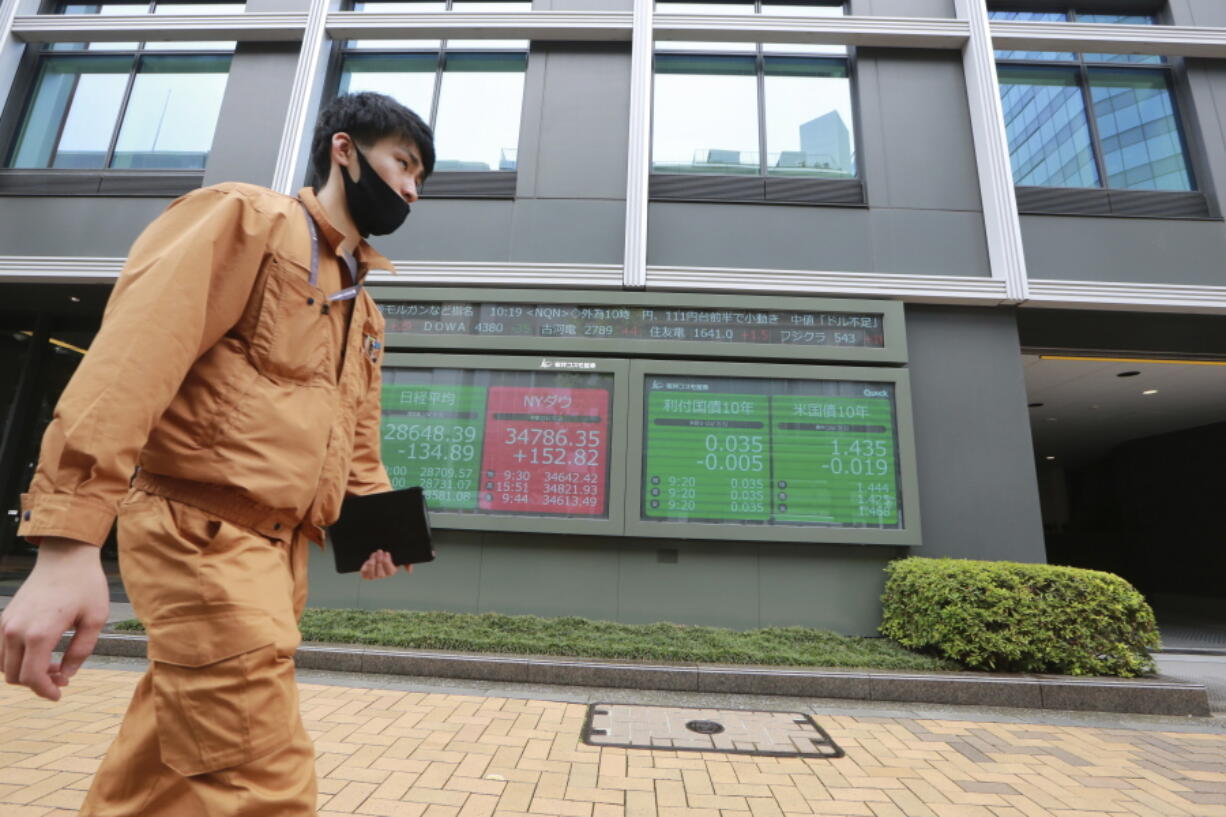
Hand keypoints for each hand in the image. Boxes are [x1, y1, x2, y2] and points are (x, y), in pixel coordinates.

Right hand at [0, 538, 109, 700]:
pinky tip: (41, 653)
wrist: (66, 557)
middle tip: (63, 676)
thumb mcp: (95, 620)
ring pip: (4, 665)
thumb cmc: (86, 586)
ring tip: (55, 664)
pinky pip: (1, 650)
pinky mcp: (4, 617)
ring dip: (26, 672)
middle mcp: (16, 631)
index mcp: (40, 633)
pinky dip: (17, 658)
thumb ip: (81, 652)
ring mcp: (6, 624)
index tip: (59, 695)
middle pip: (15, 676)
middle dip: (39, 683)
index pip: (32, 677)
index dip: (46, 691)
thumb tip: (66, 675)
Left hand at [359, 549, 412, 579]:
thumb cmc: (388, 555)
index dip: (387, 563)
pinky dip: (366, 569)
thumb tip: (409, 571)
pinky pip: (365, 575)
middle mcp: (383, 575)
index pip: (390, 571)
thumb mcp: (399, 557)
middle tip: (379, 552)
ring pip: (373, 575)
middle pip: (381, 573)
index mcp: (391, 571)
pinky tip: (368, 561)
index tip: (387, 553)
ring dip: (372, 565)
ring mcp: (374, 575)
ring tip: (373, 555)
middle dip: (380, 561)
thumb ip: (406, 562)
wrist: (377, 553)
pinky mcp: (366, 574)